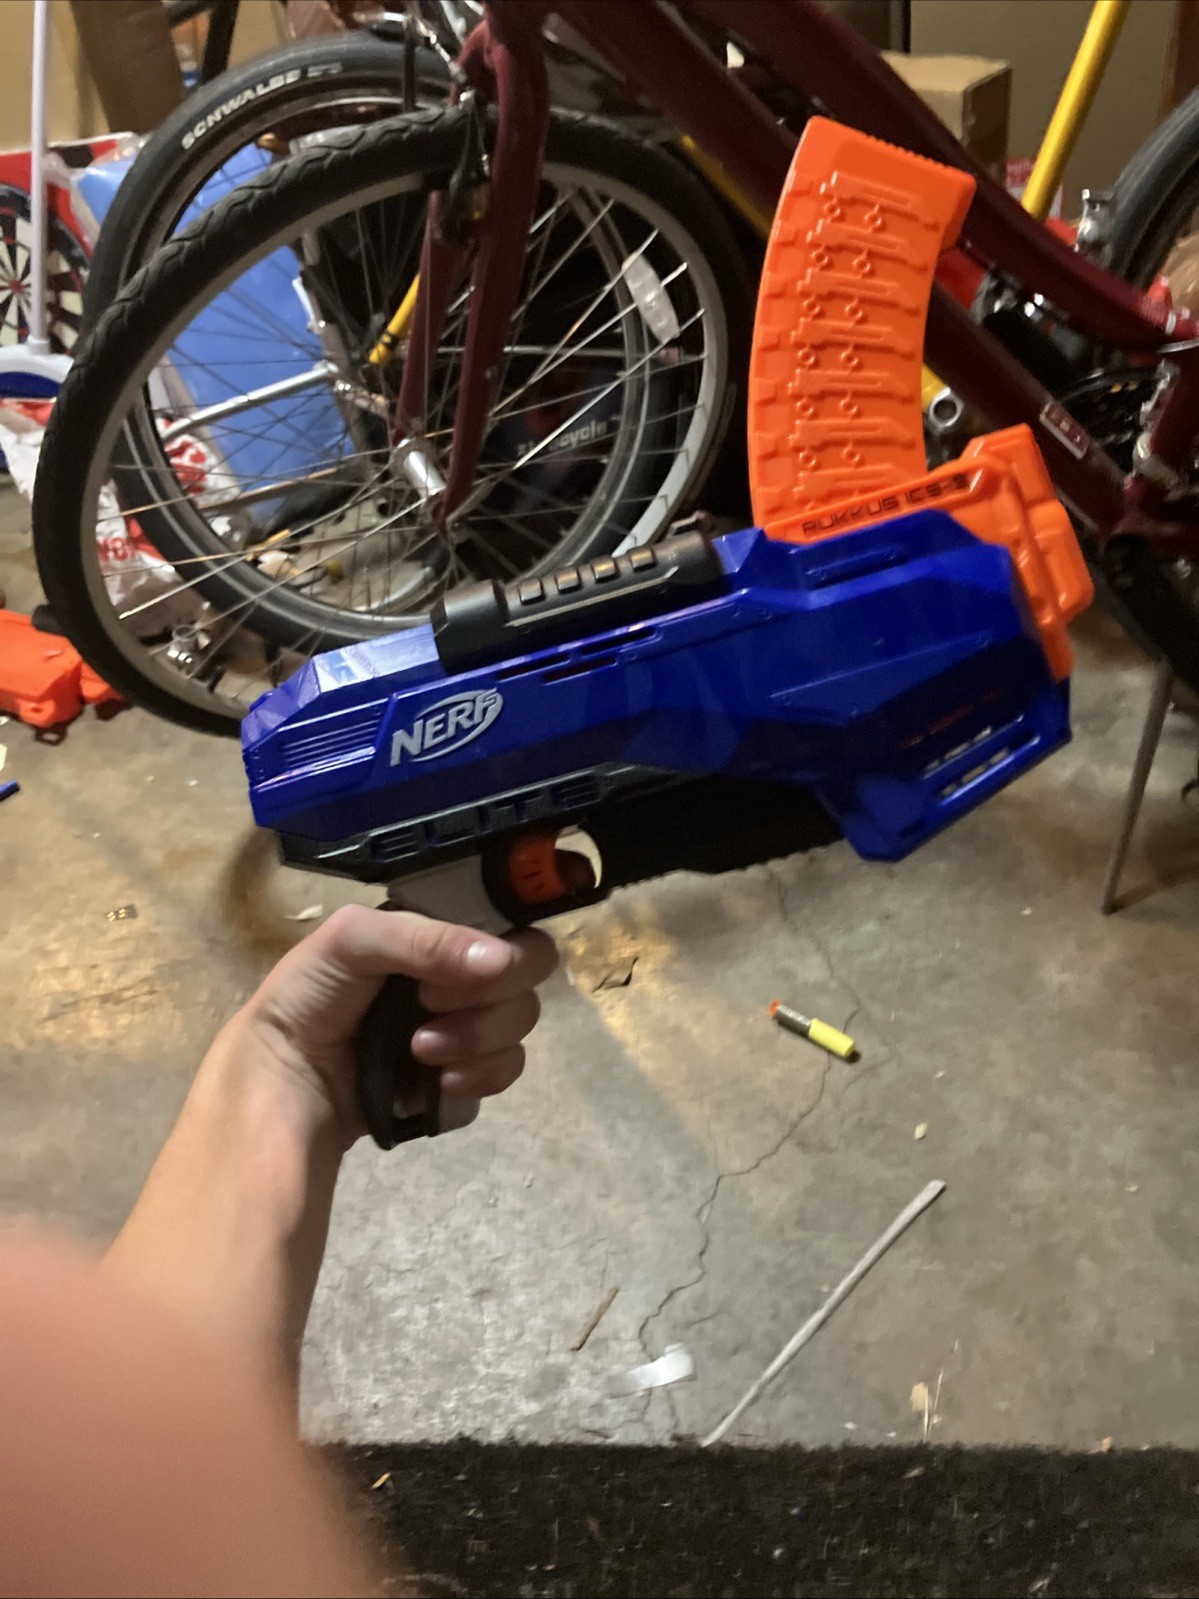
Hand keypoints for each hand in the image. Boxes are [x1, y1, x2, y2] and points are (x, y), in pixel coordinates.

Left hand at [233, 905, 557, 1146]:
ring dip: (475, 1039)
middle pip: (528, 978)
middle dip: (487, 997)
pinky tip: (435, 1084)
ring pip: (519, 1028)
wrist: (284, 1080)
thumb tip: (501, 960)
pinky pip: (503, 1076)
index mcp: (442, 934)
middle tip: (429, 1005)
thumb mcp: (353, 940)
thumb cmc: (309, 995)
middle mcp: (462, 977)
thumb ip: (426, 939)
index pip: (512, 925)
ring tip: (418, 1050)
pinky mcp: (465, 1080)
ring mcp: (468, 1030)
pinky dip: (475, 1080)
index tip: (469, 966)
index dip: (505, 947)